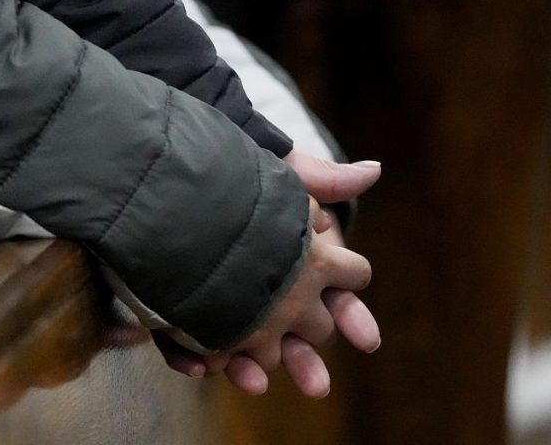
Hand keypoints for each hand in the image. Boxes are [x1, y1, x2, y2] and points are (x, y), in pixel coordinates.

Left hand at [154, 152, 381, 397]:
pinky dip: (193, 357)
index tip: (367, 340)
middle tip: (315, 384)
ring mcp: (224, 307)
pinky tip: (198, 364)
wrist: (182, 178)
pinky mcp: (181, 313)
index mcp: (304, 267)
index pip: (338, 299)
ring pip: (244, 349)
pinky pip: (189, 344)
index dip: (352, 318)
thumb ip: (323, 178)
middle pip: (293, 335)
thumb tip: (373, 170)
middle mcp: (268, 295)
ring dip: (252, 370)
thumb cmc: (244, 174)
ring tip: (254, 382)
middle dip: (306, 359)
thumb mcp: (282, 173)